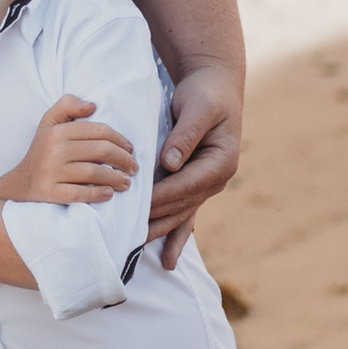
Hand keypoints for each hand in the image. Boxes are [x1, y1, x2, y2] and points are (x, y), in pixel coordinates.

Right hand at [0, 95, 136, 205]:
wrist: (20, 183)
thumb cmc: (42, 151)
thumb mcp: (49, 122)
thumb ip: (67, 106)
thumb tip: (92, 106)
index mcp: (58, 131)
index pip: (99, 131)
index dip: (120, 139)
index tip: (130, 149)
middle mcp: (55, 150)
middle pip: (101, 151)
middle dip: (124, 160)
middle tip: (134, 168)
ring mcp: (52, 172)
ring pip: (94, 173)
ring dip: (116, 178)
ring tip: (126, 182)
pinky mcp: (51, 193)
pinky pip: (80, 194)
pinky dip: (98, 194)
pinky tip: (109, 194)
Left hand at [146, 63, 242, 266]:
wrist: (215, 88)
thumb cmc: (206, 95)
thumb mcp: (198, 108)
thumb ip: (185, 135)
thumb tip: (171, 163)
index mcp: (221, 162)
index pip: (186, 185)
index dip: (162, 196)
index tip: (138, 205)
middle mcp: (216, 179)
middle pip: (182, 205)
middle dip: (155, 218)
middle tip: (126, 234)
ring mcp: (206, 184)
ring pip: (181, 214)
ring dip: (160, 231)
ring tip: (136, 248)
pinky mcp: (194, 183)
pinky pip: (185, 213)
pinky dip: (176, 236)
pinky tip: (168, 260)